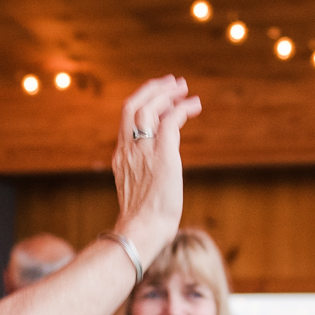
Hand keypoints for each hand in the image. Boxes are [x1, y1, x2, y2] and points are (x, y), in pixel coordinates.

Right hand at [109, 77, 196, 258]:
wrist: (143, 231)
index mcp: (120, 157)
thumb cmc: (144, 222)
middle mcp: (128, 149)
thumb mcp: (139, 193)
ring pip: (149, 107)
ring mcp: (143, 150)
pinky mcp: (162, 154)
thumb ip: (143, 178)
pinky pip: (170, 120)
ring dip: (167, 94)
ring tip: (184, 90)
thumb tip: (158, 181)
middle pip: (132, 105)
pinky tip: (194, 106)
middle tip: (172, 83)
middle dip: (152, 90)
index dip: (143, 104)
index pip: (127, 121)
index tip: (159, 100)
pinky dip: (182, 109)